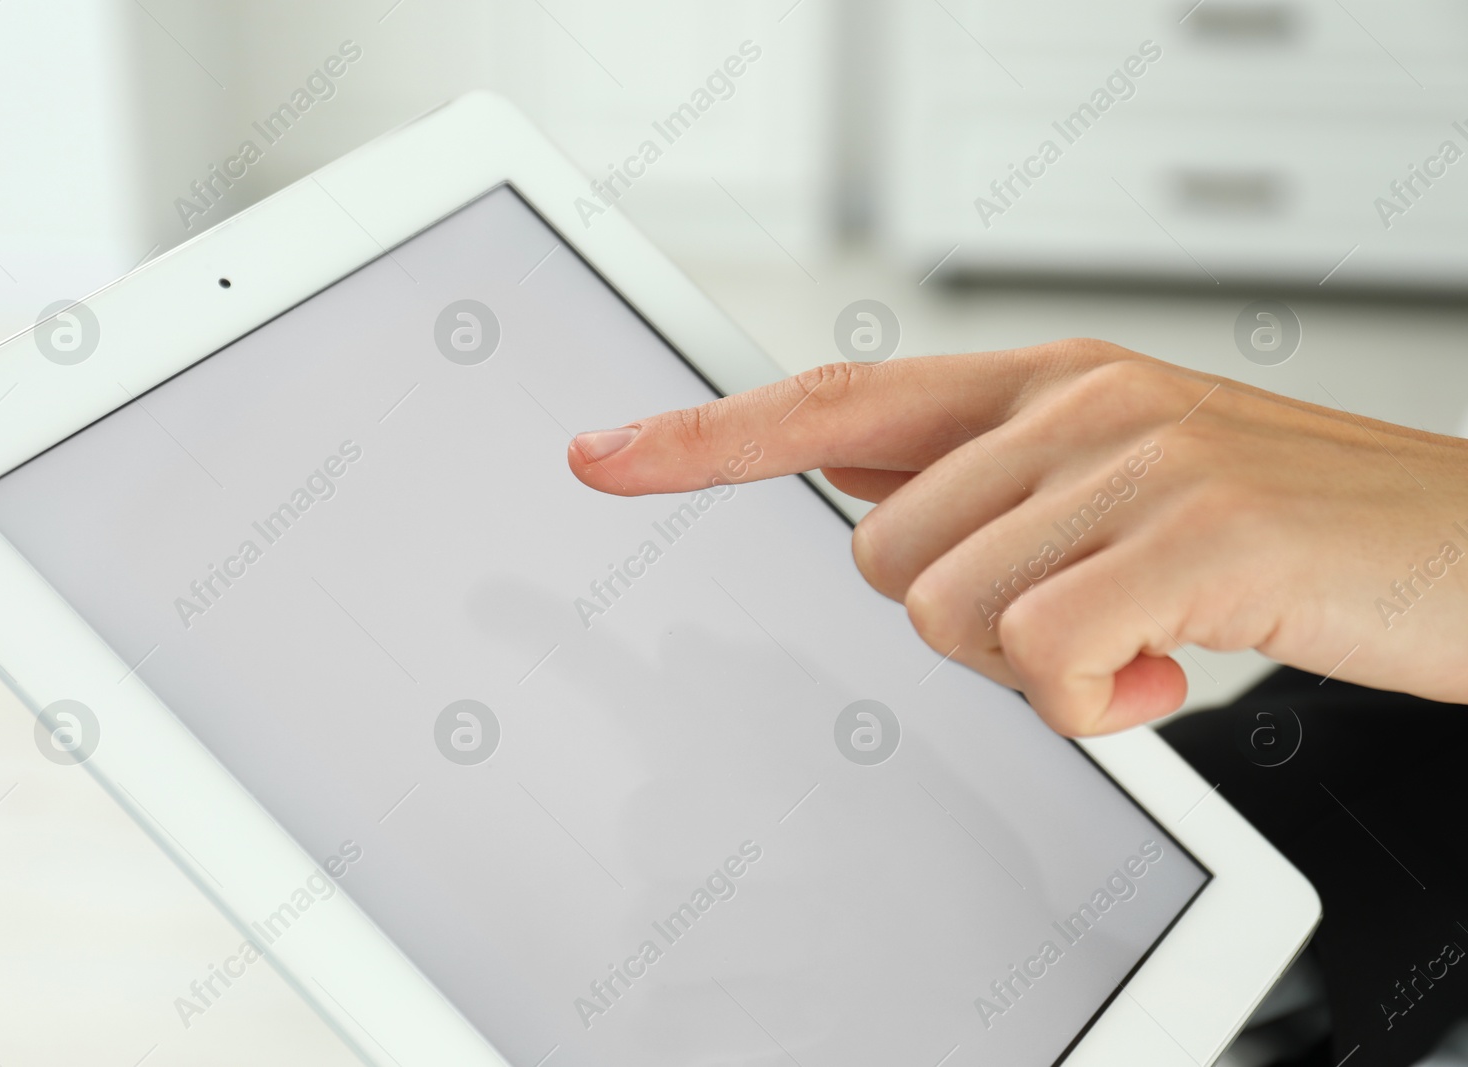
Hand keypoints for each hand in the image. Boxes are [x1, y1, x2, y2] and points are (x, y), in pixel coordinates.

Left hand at [567, 339, 1467, 735]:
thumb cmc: (1296, 529)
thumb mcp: (1135, 487)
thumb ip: (1004, 495)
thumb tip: (887, 524)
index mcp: (1049, 384)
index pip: (835, 401)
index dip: (708, 435)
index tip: (610, 455)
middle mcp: (1076, 404)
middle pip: (881, 555)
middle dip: (960, 625)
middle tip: (1075, 621)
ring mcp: (1131, 460)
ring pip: (948, 612)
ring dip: (1033, 666)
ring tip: (1138, 637)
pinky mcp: (1188, 534)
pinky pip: (1040, 656)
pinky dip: (1094, 699)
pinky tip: (1169, 666)